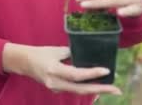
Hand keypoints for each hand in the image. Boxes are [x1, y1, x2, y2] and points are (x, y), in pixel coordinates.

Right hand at [3, 44, 121, 94]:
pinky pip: (74, 90)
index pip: (77, 74)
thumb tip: (88, 56)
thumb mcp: (57, 50)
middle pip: (81, 89)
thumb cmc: (41, 53)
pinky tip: (98, 87)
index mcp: (54, 70)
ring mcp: (56, 88)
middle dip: (101, 89)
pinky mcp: (57, 90)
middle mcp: (55, 83)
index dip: (92, 73)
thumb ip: (72, 54)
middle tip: (117, 90)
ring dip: (96, 90)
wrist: (24, 63)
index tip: (107, 70)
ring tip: (111, 88)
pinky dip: (87, 88)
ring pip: (79, 91)